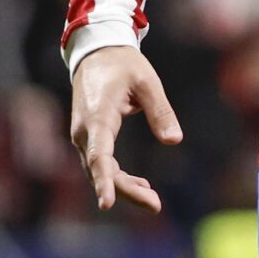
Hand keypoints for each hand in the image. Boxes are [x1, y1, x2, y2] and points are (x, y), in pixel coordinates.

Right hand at [70, 45, 183, 211]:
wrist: (97, 52)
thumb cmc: (123, 65)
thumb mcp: (147, 82)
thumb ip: (160, 111)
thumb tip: (174, 140)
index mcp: (98, 117)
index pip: (99, 155)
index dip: (104, 181)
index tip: (106, 204)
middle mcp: (84, 131)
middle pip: (101, 170)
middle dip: (125, 190)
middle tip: (155, 205)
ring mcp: (84, 136)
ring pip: (100, 170)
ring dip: (123, 187)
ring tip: (152, 200)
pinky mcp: (89, 137)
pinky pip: (100, 163)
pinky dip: (117, 176)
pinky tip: (140, 185)